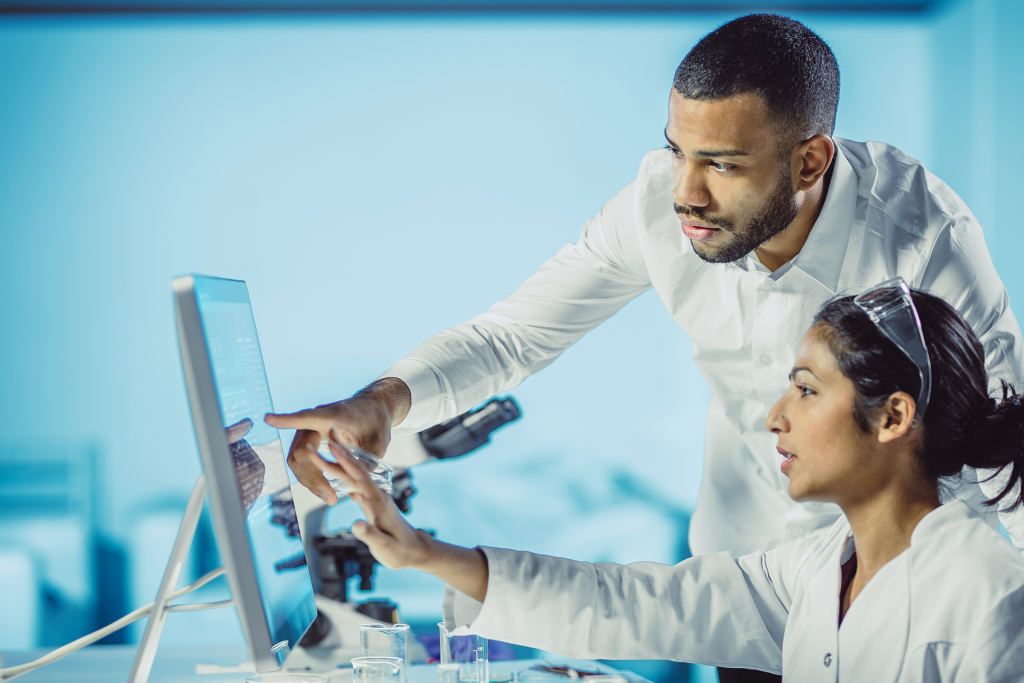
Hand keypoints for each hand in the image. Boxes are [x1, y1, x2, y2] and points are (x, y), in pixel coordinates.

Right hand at [265, 378, 410, 504]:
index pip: (307, 417)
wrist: (374, 409)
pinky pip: (300, 458)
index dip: (286, 419)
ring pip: (297, 457)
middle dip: (311, 478)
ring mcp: (311, 427)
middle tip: (330, 498)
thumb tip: (354, 487)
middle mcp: (318, 419)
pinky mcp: (310, 436)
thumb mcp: (379, 443)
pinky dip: (308, 475)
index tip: (268, 419)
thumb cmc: (377, 422)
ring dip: (308, 480)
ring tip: (329, 497)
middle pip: (301, 450)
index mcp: (336, 414)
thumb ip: (367, 462)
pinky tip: (323, 487)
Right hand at [319, 432, 489, 600]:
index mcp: (377, 500)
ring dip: (337, 461)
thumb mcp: (384, 547)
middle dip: (338, 452)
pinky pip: (352, 484)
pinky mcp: (369, 502)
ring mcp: (372, 497)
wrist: (413, 550)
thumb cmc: (399, 550)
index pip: (358, 475)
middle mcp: (375, 494)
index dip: (345, 460)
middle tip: (323, 435)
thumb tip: (356, 524)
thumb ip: (370, 535)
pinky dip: (342, 474)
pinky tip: (334, 468)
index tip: (331, 444)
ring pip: (352, 475)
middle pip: (353, 470)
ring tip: (323, 446)